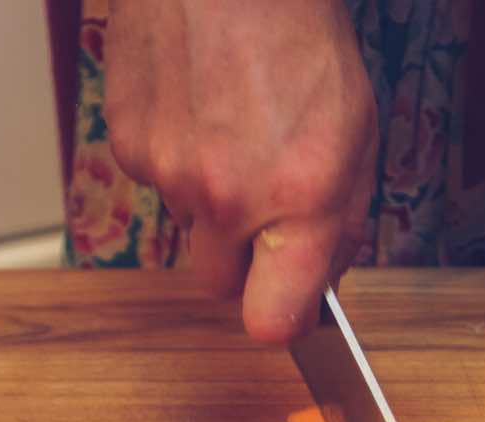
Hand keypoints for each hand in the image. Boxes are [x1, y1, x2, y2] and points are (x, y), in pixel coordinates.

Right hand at [105, 0, 376, 341]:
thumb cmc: (297, 37)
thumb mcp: (356, 133)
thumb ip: (340, 220)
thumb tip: (322, 278)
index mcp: (297, 199)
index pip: (270, 321)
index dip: (279, 320)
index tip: (287, 307)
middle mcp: (227, 196)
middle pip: (220, 286)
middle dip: (241, 262)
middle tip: (263, 208)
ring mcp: (170, 172)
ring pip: (189, 224)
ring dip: (210, 195)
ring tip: (234, 127)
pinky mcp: (128, 144)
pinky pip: (156, 178)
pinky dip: (176, 155)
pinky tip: (200, 107)